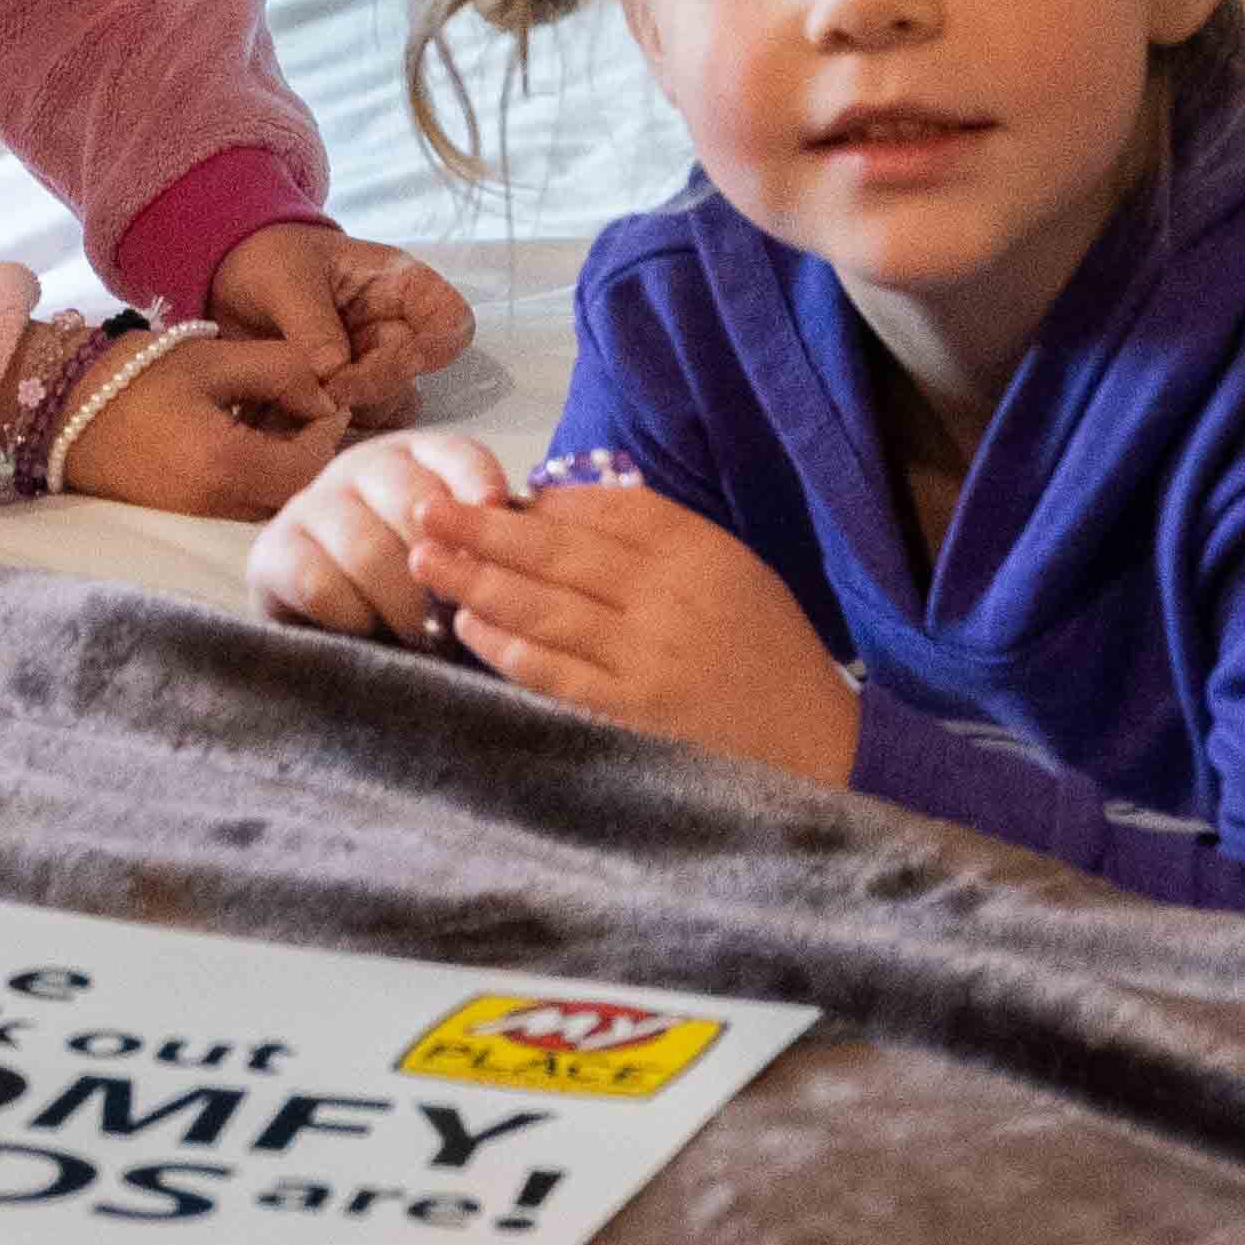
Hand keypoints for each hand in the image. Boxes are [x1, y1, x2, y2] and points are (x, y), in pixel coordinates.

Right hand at [45, 306, 358, 524]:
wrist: (58, 406)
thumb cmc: (134, 373)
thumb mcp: (216, 356)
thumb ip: (283, 370)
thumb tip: (326, 397)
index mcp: (226, 464)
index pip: (309, 465)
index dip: (327, 430)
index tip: (323, 395)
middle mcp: (215, 505)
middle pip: (293, 493)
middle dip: (309, 451)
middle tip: (303, 407)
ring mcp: (197, 519)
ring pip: (269, 504)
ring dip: (284, 466)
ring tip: (273, 418)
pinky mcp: (182, 518)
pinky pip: (240, 506)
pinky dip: (256, 477)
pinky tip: (244, 437)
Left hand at [205, 212, 473, 437]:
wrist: (225, 277)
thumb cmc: (266, 258)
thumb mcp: (284, 278)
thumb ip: (312, 327)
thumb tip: (335, 377)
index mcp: (396, 286)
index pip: (451, 322)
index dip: (438, 349)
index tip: (403, 363)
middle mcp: (392, 331)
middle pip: (412, 375)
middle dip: (372, 386)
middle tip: (326, 389)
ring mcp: (368, 367)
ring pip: (386, 408)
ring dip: (348, 410)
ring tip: (298, 398)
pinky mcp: (340, 397)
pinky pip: (348, 425)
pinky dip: (320, 427)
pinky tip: (285, 414)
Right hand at [248, 430, 524, 640]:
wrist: (333, 629)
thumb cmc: (415, 590)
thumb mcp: (460, 561)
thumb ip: (489, 547)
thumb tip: (530, 545)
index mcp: (419, 458)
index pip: (457, 456)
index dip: (478, 486)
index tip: (497, 516)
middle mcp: (363, 468)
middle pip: (410, 501)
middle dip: (443, 568)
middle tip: (461, 618)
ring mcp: (311, 505)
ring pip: (365, 546)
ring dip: (402, 604)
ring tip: (422, 641)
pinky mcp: (271, 553)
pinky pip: (318, 581)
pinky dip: (353, 616)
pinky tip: (366, 632)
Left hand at [438, 468, 863, 787]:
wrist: (820, 751)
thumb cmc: (767, 657)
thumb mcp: (734, 573)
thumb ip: (659, 536)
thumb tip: (560, 504)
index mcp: (699, 552)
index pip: (603, 510)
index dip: (538, 502)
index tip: (488, 493)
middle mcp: (669, 597)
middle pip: (557, 553)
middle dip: (483, 529)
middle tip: (425, 508)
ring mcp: (647, 659)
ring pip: (543, 609)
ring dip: (476, 582)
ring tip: (426, 560)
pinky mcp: (629, 716)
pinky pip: (551, 673)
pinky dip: (504, 648)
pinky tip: (468, 630)